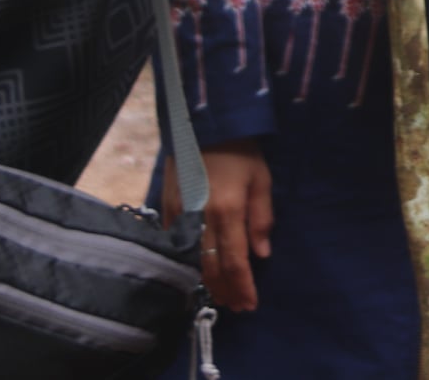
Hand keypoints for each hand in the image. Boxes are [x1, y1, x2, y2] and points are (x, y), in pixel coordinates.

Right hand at [162, 139, 273, 310]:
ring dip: (206, 283)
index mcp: (228, 211)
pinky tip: (196, 272)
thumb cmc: (240, 150)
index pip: (234, 261)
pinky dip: (187, 263)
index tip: (250, 304)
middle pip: (210, 268)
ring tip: (221, 296)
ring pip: (192, 261)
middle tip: (237, 306)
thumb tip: (262, 255)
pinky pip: (174, 245)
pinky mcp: (166, 209)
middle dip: (225, 291)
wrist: (203, 124)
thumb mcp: (261, 179)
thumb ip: (261, 218)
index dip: (242, 286)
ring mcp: (180, 215)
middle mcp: (201, 219)